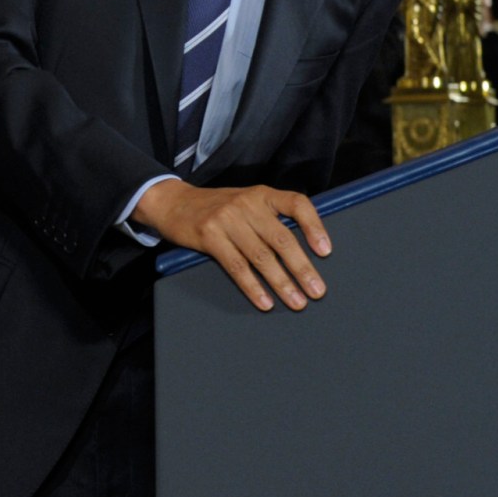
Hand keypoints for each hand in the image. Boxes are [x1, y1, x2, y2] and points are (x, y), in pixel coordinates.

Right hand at [132, 179, 330, 311]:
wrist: (171, 202)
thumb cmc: (215, 207)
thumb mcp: (245, 202)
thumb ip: (269, 218)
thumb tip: (302, 251)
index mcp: (261, 194)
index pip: (297, 204)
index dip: (314, 227)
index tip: (326, 251)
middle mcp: (246, 204)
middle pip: (281, 239)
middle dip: (302, 268)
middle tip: (317, 291)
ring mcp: (226, 219)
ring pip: (261, 256)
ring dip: (281, 283)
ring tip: (296, 301)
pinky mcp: (209, 236)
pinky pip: (236, 266)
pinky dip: (252, 287)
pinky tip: (264, 302)